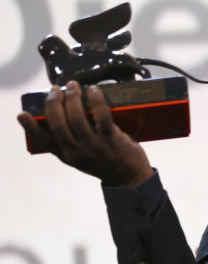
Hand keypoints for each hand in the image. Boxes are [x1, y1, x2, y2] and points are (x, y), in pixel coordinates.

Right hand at [17, 80, 153, 186]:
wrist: (129, 178)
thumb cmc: (104, 162)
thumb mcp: (81, 157)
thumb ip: (70, 142)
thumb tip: (63, 115)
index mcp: (66, 155)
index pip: (44, 141)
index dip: (30, 127)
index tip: (22, 115)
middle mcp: (76, 151)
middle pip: (58, 124)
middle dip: (54, 103)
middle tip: (56, 89)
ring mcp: (94, 146)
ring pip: (77, 118)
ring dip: (73, 98)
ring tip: (73, 86)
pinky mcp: (111, 139)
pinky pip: (101, 117)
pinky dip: (96, 101)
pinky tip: (93, 90)